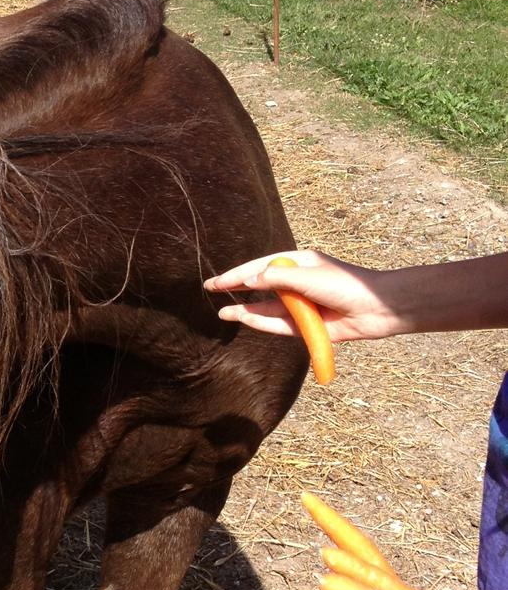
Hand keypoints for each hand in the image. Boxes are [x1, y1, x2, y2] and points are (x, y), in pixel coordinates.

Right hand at [204, 250, 401, 342]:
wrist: (378, 309)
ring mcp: (303, 305)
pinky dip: (263, 322)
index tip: (216, 281)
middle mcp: (298, 283)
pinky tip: (245, 319)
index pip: (261, 267)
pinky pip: (280, 324)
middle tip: (211, 290)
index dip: (237, 274)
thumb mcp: (307, 276)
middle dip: (237, 289)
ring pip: (268, 308)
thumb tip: (250, 280)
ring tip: (222, 313)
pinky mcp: (308, 325)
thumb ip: (277, 278)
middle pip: (261, 286)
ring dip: (246, 310)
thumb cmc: (347, 286)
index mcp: (300, 263)